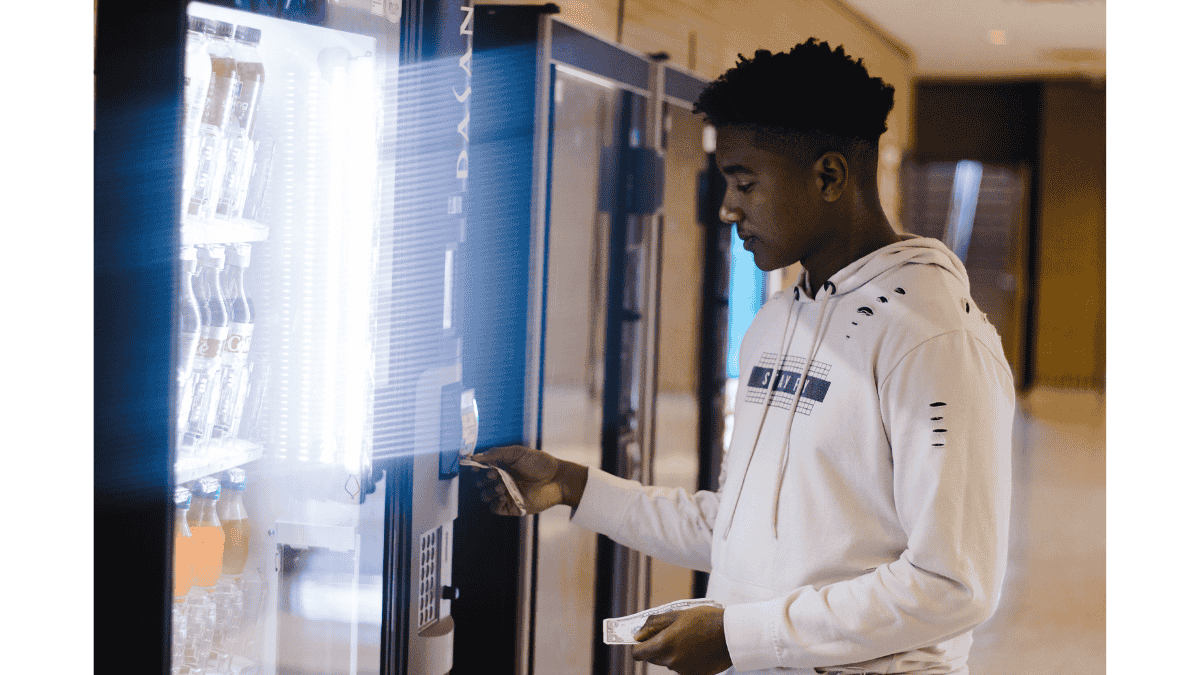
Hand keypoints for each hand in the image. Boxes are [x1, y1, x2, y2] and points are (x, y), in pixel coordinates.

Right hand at [468, 445, 586, 515]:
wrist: (557, 479)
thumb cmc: (540, 463)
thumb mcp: (517, 452)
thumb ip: (496, 453)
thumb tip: (475, 456)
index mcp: (503, 466)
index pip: (482, 468)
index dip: (476, 467)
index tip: (474, 466)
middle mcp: (503, 480)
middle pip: (481, 482)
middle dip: (483, 478)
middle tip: (494, 475)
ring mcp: (507, 494)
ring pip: (486, 495)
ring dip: (489, 491)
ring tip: (502, 486)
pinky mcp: (512, 507)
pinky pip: (494, 508)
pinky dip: (494, 503)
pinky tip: (503, 496)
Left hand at [631, 606, 731, 674]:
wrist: (732, 634)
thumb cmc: (705, 620)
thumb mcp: (677, 614)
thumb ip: (654, 624)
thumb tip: (638, 634)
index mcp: (664, 645)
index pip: (638, 653)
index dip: (639, 645)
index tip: (644, 638)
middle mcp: (671, 661)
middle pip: (653, 657)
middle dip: (657, 646)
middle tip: (672, 632)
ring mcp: (683, 670)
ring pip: (669, 662)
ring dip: (673, 652)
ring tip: (690, 638)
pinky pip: (682, 667)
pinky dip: (685, 658)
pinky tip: (697, 647)